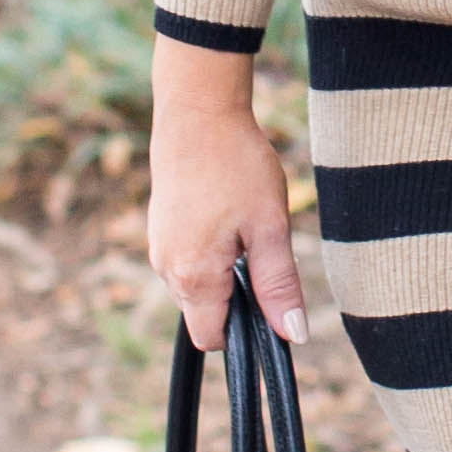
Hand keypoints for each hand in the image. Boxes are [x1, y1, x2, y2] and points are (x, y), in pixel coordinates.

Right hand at [146, 45, 306, 353]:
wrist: (197, 113)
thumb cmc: (236, 166)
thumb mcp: (270, 228)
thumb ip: (279, 286)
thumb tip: (293, 334)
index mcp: (192, 276)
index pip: (212, 338)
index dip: (243, 330)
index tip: (267, 296)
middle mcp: (166, 268)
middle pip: (204, 313)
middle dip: (236, 297)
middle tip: (260, 247)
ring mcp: (158, 247)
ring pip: (196, 286)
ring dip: (223, 272)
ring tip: (242, 225)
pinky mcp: (159, 229)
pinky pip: (186, 261)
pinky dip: (209, 252)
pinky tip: (224, 215)